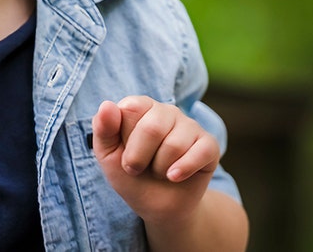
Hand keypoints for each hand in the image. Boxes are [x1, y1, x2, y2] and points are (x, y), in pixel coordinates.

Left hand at [91, 96, 218, 225]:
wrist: (157, 206)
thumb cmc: (131, 175)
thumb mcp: (108, 156)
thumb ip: (103, 129)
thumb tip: (107, 104)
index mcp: (141, 106)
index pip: (130, 108)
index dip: (124, 139)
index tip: (123, 154)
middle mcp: (167, 110)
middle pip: (153, 127)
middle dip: (140, 158)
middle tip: (138, 168)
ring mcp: (190, 126)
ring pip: (175, 144)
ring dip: (160, 168)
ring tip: (159, 171)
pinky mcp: (209, 145)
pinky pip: (199, 152)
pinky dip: (182, 170)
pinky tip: (175, 176)